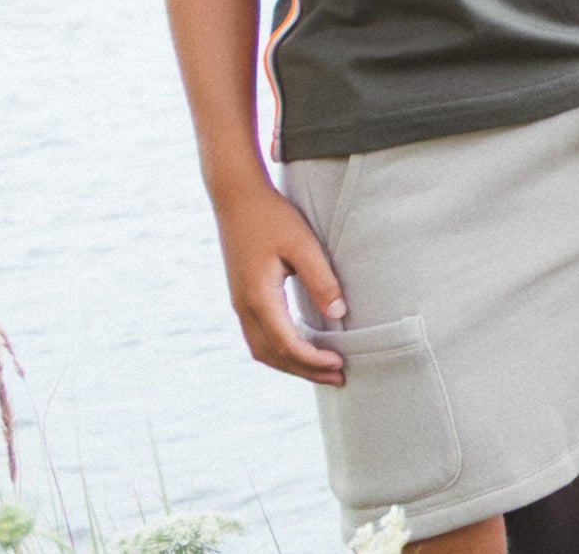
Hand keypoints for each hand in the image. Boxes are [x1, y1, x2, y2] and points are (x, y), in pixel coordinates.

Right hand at [213, 180, 347, 384]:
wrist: (236, 199)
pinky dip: (280, 351)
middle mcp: (244, 306)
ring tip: (324, 370)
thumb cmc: (273, 218)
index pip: (286, 343)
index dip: (313, 359)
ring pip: (262, 350)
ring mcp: (239, 304)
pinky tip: (302, 349)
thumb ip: (321, 279)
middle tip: (339, 379)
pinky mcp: (242, 298)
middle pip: (272, 355)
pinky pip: (259, 336)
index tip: (341, 364)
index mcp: (258, 297)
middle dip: (305, 370)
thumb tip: (339, 315)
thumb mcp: (303, 245)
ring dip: (291, 364)